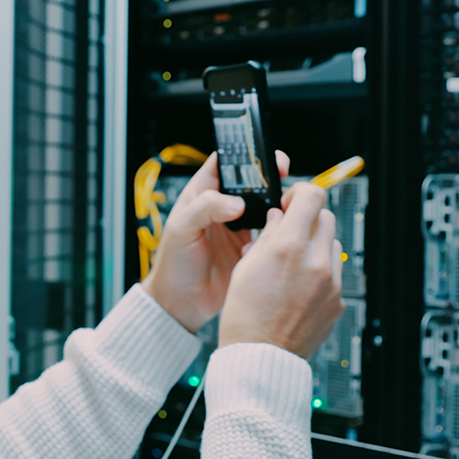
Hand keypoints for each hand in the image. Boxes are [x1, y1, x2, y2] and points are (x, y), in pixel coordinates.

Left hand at [141, 150, 289, 332]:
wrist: (181, 303)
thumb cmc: (172, 265)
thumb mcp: (181, 230)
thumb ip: (205, 209)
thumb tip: (236, 203)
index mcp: (202, 193)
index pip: (225, 162)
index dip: (244, 154)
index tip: (262, 154)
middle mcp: (222, 206)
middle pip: (251, 179)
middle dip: (269, 174)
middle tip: (283, 173)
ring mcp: (239, 226)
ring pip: (265, 203)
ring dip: (277, 201)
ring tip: (286, 202)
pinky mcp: (251, 246)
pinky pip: (271, 231)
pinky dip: (278, 228)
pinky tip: (280, 230)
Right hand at [218, 182, 343, 357]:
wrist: (261, 359)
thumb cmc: (245, 318)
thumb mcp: (244, 268)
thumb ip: (266, 236)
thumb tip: (278, 218)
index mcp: (288, 247)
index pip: (311, 196)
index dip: (300, 193)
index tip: (291, 201)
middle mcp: (315, 261)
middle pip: (325, 217)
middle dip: (308, 219)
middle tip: (290, 231)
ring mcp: (330, 282)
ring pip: (332, 244)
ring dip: (316, 245)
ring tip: (293, 263)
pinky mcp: (338, 301)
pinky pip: (333, 273)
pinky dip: (319, 272)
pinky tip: (299, 287)